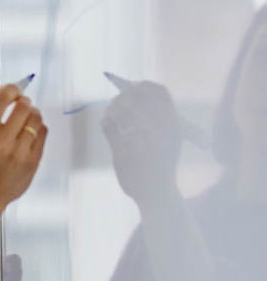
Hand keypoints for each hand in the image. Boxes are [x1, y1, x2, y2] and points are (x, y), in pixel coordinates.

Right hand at [0, 83, 46, 215]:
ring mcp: (20, 152)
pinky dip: (38, 129)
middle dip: (23, 102)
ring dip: (32, 115)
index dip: (10, 89)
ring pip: (36, 118)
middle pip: (24, 106)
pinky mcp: (33, 161)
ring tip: (25, 121)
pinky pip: (43, 133)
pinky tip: (30, 134)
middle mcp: (2, 142)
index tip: (12, 91)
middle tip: (20, 105)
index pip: (2, 98)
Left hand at [101, 80, 181, 207]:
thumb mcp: (170, 140)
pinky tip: (106, 121)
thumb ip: (160, 120)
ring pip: (119, 112)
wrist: (158, 194)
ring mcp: (140, 141)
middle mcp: (158, 130)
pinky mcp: (123, 151)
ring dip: (112, 108)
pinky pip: (110, 127)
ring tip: (110, 109)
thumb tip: (137, 96)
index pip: (159, 93)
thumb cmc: (162, 165)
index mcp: (173, 125)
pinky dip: (106, 121)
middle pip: (135, 99)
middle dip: (123, 96)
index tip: (134, 86)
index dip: (144, 86)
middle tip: (117, 98)